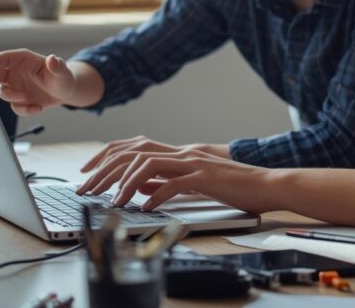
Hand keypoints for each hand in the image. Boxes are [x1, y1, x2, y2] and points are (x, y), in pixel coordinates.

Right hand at [0, 49, 76, 114]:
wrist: (65, 92)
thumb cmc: (63, 77)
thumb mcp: (62, 72)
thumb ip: (57, 66)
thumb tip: (52, 59)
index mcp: (22, 59)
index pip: (2, 58)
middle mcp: (15, 71)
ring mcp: (15, 86)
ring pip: (3, 92)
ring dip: (12, 97)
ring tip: (26, 98)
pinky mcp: (18, 99)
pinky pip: (15, 107)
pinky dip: (25, 109)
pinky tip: (38, 107)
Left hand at [75, 136, 229, 194]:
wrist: (267, 184)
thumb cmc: (234, 186)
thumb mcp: (194, 182)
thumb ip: (167, 181)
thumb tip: (139, 189)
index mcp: (178, 153)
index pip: (133, 148)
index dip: (106, 157)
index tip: (88, 174)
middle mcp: (183, 153)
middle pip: (134, 154)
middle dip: (106, 172)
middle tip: (87, 190)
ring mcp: (194, 163)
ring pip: (149, 164)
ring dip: (126, 183)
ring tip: (114, 201)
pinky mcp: (206, 177)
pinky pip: (174, 183)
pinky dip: (156, 194)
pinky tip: (145, 207)